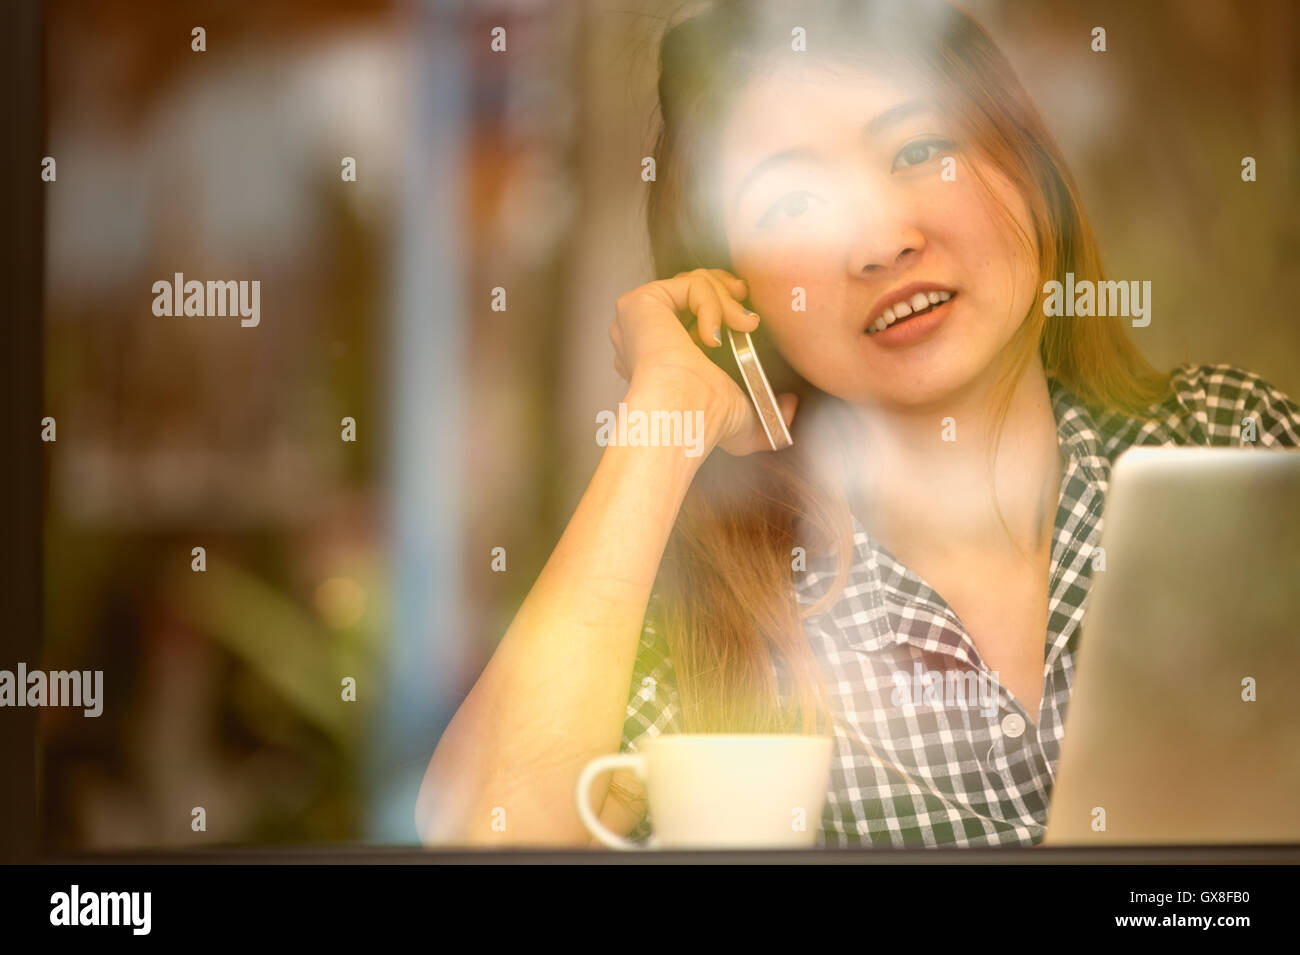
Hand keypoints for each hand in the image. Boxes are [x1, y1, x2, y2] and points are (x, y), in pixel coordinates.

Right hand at [609, 268, 798, 456]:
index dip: (723, 305)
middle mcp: (644, 334)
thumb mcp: (744, 419)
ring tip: (741, 328)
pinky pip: (690, 285)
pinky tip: (715, 336)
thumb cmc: (704, 422)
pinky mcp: (640, 303)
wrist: (685, 415)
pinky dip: (713, 305)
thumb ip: (767, 411)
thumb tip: (790, 406)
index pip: (691, 310)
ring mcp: (639, 318)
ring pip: (694, 283)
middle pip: (691, 288)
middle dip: (728, 295)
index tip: (747, 318)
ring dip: (728, 303)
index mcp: (660, 355)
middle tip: (749, 316)